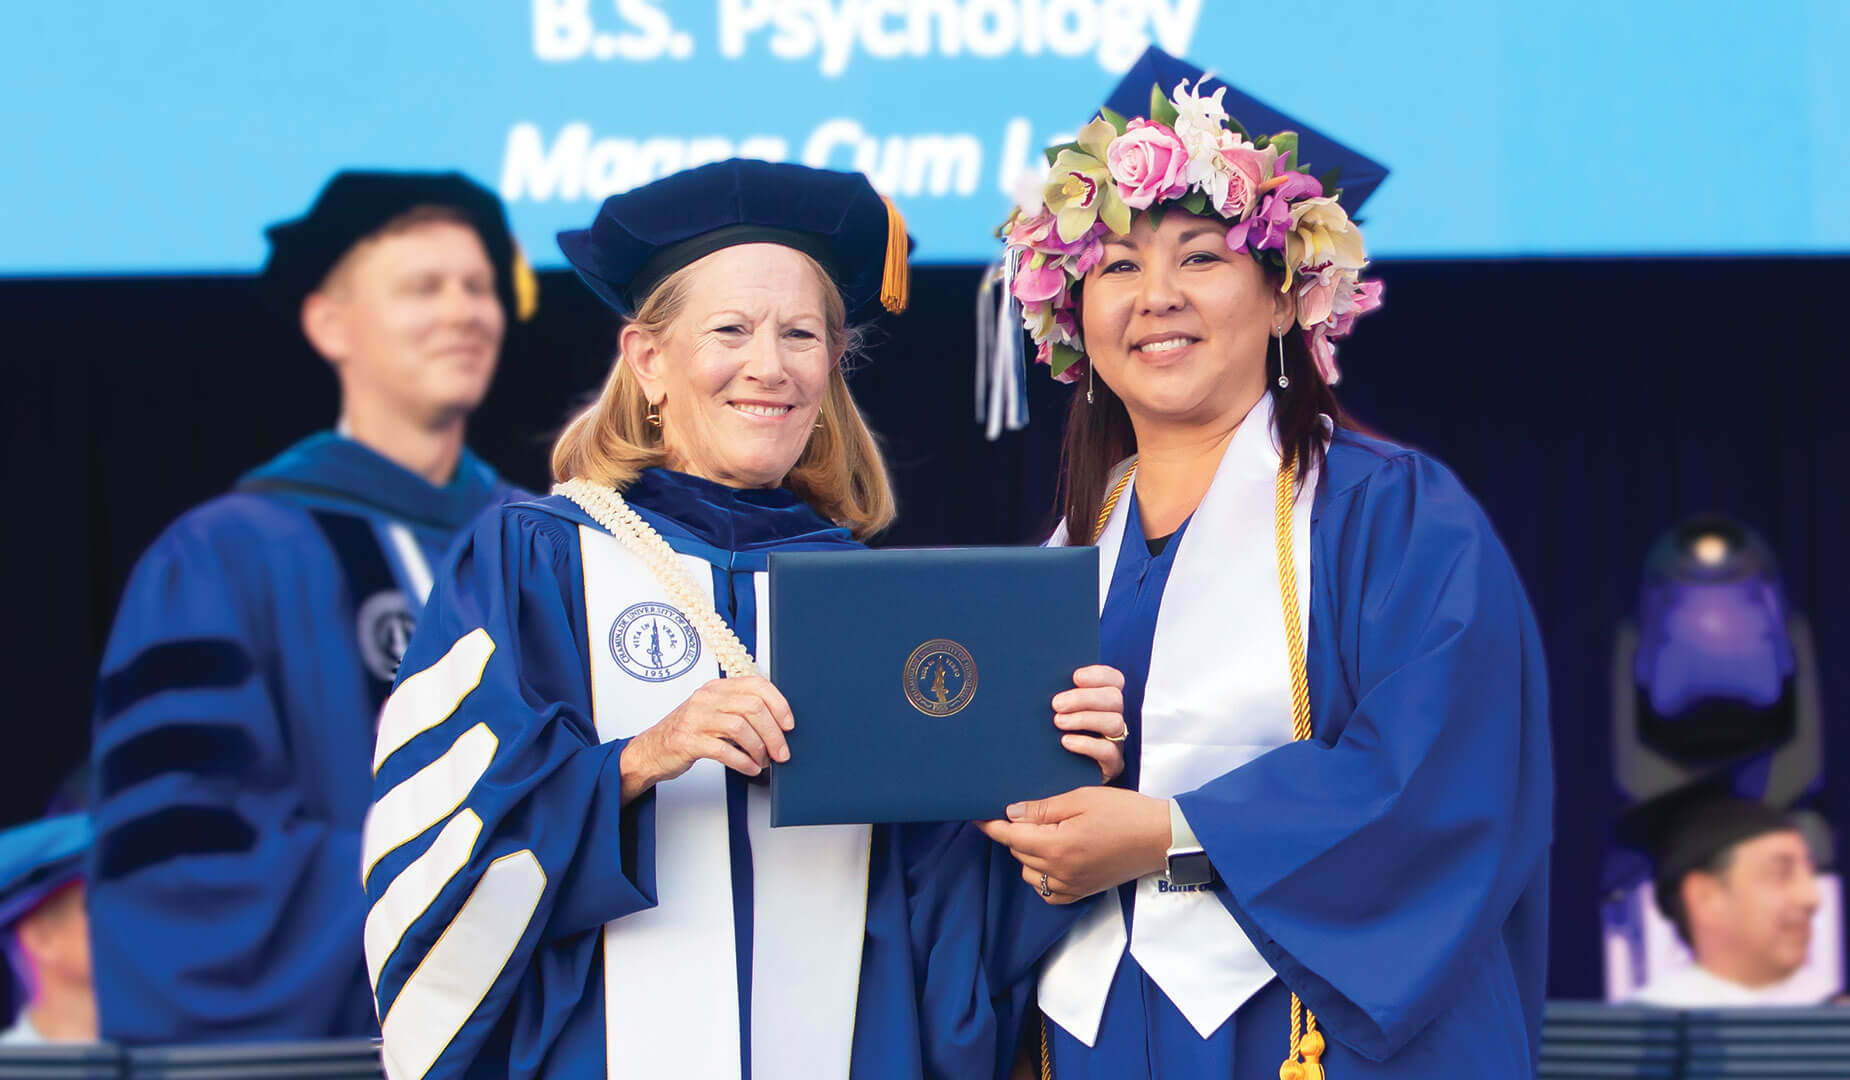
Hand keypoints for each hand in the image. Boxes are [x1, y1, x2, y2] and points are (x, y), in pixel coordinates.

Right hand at [619, 676, 792, 803]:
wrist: (651, 750)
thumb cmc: (688, 732)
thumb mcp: (714, 711)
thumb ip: (739, 709)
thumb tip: (778, 723)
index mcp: (717, 687)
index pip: (756, 684)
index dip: (779, 704)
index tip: (789, 724)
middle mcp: (707, 698)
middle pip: (753, 708)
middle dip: (774, 733)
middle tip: (781, 752)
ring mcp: (696, 719)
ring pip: (741, 728)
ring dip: (759, 748)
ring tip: (763, 760)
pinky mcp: (688, 741)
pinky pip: (724, 750)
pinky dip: (743, 762)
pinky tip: (750, 768)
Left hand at [976, 787, 1169, 903]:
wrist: (1160, 838)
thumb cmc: (1124, 812)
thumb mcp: (1081, 798)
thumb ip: (1043, 808)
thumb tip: (1011, 813)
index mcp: (1057, 846)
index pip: (1011, 837)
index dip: (991, 825)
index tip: (977, 815)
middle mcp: (1060, 871)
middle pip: (1018, 853)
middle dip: (1014, 833)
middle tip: (1023, 812)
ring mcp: (1072, 885)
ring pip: (1030, 873)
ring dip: (1027, 854)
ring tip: (1042, 833)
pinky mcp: (1083, 892)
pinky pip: (1048, 892)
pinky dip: (1041, 876)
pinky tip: (1050, 859)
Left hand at [1055, 665, 1125, 782]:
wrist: (1054, 776)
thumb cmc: (1052, 736)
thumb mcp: (1056, 712)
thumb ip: (1058, 696)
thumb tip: (1039, 680)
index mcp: (1104, 701)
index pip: (1115, 680)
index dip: (1099, 675)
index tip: (1075, 676)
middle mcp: (1113, 718)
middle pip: (1114, 698)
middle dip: (1084, 698)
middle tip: (1056, 704)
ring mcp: (1115, 742)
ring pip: (1114, 722)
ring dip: (1084, 719)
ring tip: (1058, 722)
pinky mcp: (1112, 764)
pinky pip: (1108, 751)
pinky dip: (1086, 743)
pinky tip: (1066, 741)